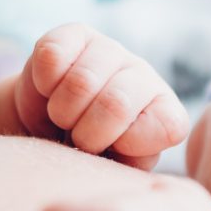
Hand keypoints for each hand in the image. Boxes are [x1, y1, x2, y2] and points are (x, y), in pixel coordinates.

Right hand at [15, 24, 189, 170]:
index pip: (167, 127)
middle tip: (78, 139)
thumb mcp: (113, 175)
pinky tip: (49, 92)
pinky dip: (42, 84)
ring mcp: (112, 51)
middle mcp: (146, 78)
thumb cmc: (86, 162)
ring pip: (81, 81)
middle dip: (87, 133)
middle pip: (117, 103)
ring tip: (64, 118)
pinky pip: (52, 56)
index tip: (111, 152)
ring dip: (62, 111)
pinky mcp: (75, 35)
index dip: (128, 145)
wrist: (44, 135)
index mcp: (166, 116)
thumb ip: (130, 168)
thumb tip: (127, 154)